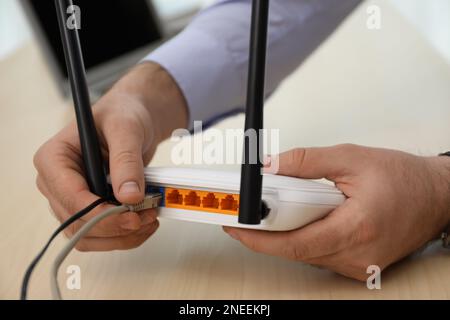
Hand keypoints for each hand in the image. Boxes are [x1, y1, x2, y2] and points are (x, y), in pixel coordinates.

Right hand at [34, 62, 186, 250]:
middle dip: (115, 226)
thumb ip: (126, 160)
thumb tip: (129, 197)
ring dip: (121, 236)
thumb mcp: (126, 129)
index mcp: (53, 158)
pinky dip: (124, 236)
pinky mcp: (88, 209)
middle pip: (76, 223)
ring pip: (87, 236)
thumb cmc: (122, 114)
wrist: (133, 119)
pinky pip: (100, 234)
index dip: (99, 214)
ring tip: (150, 219)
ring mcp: (71, 198)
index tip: (131, 216)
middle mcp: (56, 182)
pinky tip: (145, 223)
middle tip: (147, 217)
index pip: (69, 197)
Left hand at [224, 144, 449, 279]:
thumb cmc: (402, 178)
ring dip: (287, 233)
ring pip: (307, 254)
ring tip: (277, 210)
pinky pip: (321, 255)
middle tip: (246, 213)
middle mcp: (357, 255)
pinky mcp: (359, 265)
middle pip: (296, 250)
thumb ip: (306, 162)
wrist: (436, 196)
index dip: (259, 238)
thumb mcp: (351, 158)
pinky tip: (304, 219)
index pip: (294, 244)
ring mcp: (358, 265)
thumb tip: (270, 166)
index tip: (235, 227)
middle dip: (267, 232)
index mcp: (355, 229)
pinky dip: (306, 237)